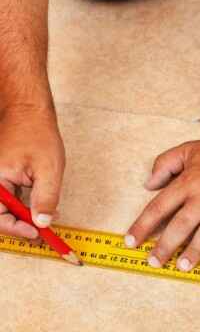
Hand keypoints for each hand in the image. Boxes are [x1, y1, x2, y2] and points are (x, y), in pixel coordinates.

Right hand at [0, 107, 64, 238]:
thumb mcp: (48, 169)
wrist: (29, 113)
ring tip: (44, 220)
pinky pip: (6, 198)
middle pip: (0, 215)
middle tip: (43, 232)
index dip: (17, 229)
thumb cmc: (37, 134)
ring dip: (23, 217)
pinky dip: (21, 205)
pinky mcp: (0, 177)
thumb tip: (42, 222)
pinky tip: (38, 207)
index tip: (37, 234)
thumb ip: (45, 198)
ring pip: (4, 208)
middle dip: (21, 226)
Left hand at [126, 131, 199, 270]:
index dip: (143, 225)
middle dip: (165, 246)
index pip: (159, 207)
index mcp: (189, 181)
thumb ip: (165, 163)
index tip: (131, 241)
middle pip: (181, 225)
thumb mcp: (190, 149)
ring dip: (193, 251)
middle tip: (154, 262)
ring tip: (183, 266)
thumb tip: (149, 184)